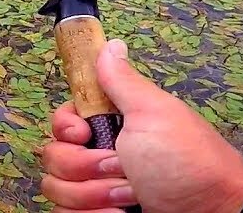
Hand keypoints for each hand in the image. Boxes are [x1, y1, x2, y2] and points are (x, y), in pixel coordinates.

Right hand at [40, 39, 242, 212]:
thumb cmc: (189, 165)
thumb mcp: (153, 114)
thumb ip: (123, 81)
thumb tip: (111, 45)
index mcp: (111, 126)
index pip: (61, 121)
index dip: (66, 127)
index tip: (85, 134)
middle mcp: (100, 157)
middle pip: (53, 155)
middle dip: (86, 166)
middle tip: (122, 168)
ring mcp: (98, 191)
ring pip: (57, 189)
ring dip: (94, 195)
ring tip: (130, 196)